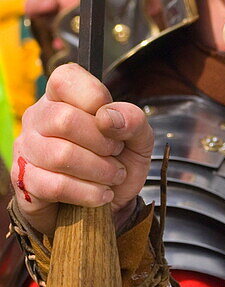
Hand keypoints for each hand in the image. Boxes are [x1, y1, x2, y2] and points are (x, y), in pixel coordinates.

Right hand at [11, 63, 153, 235]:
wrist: (106, 208)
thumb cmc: (117, 163)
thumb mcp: (138, 139)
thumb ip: (133, 120)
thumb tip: (109, 117)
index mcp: (62, 96)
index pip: (66, 78)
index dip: (95, 98)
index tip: (112, 122)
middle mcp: (39, 117)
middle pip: (64, 120)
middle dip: (103, 143)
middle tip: (116, 154)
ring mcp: (27, 148)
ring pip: (61, 155)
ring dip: (99, 171)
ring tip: (113, 176)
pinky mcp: (25, 181)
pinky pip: (56, 186)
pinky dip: (88, 193)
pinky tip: (101, 195)